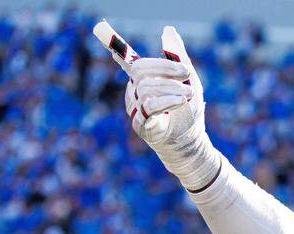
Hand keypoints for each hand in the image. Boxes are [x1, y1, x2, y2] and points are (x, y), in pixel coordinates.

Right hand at [94, 21, 219, 190]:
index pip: (129, 63)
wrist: (191, 141)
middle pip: (140, 70)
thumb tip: (168, 31)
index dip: (117, 50)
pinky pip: (148, 107)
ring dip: (170, 87)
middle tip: (185, 71)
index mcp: (144, 81)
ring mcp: (135, 109)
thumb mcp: (188, 80)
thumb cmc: (188, 111)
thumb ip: (177, 56)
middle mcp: (135, 93)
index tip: (103, 31)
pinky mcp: (139, 124)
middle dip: (164, 67)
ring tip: (188, 92)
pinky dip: (166, 101)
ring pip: (145, 88)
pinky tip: (179, 101)